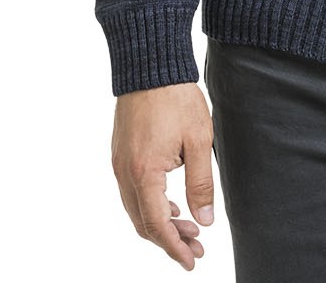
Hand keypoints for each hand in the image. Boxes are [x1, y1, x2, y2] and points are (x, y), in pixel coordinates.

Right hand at [111, 82, 217, 269]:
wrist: (150, 65)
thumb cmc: (177, 98)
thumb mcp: (198, 140)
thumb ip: (201, 183)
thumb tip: (205, 220)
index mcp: (145, 173)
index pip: (158, 225)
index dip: (175, 248)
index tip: (192, 261)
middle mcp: (125, 173)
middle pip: (143, 223)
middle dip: (169, 240)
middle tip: (197, 247)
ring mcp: (119, 163)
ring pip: (136, 209)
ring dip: (160, 223)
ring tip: (189, 227)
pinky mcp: (120, 153)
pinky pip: (132, 192)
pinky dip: (150, 205)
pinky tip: (171, 204)